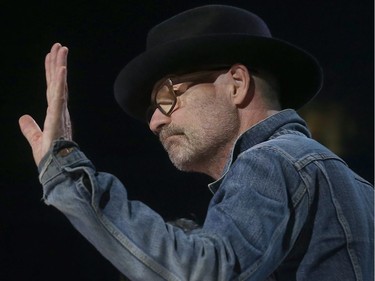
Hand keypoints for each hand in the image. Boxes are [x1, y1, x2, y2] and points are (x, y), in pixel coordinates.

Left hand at [19, 43, 71, 165]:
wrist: (57, 169)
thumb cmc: (50, 158)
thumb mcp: (36, 140)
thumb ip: (30, 128)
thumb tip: (23, 118)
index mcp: (55, 114)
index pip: (53, 89)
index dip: (52, 73)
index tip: (52, 58)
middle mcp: (59, 110)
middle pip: (57, 83)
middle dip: (57, 64)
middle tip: (59, 46)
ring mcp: (59, 113)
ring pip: (59, 85)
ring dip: (60, 66)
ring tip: (61, 49)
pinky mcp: (58, 118)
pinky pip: (59, 97)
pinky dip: (61, 83)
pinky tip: (61, 70)